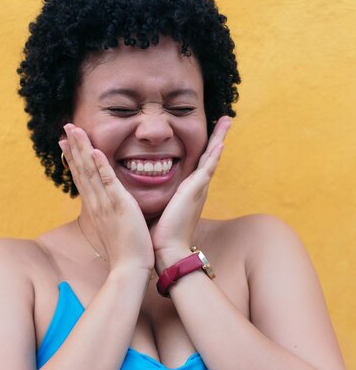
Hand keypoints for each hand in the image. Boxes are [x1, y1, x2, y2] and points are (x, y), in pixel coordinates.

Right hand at [60, 125, 153, 272]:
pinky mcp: (119, 206)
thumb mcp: (113, 228)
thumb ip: (110, 214)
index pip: (82, 178)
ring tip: (75, 130)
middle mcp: (96, 203)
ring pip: (90, 171)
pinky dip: (101, 166)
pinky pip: (108, 182)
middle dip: (73, 147)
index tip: (65, 142)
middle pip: (81, 170)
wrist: (129, 269)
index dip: (74, 158)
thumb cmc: (125, 251)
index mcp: (95, 207)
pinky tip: (95, 150)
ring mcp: (105, 204)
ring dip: (82, 149)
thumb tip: (107, 208)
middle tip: (66, 127)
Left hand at [150, 116, 230, 270]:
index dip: (205, 148)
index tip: (211, 134)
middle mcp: (197, 188)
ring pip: (211, 157)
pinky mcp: (195, 191)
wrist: (167, 250)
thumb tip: (141, 192)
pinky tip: (220, 142)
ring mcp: (198, 189)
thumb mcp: (159, 209)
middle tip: (226, 119)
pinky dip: (214, 155)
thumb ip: (157, 197)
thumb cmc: (160, 235)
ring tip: (227, 120)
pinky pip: (207, 168)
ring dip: (220, 138)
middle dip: (218, 137)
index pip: (198, 164)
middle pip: (209, 156)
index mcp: (189, 192)